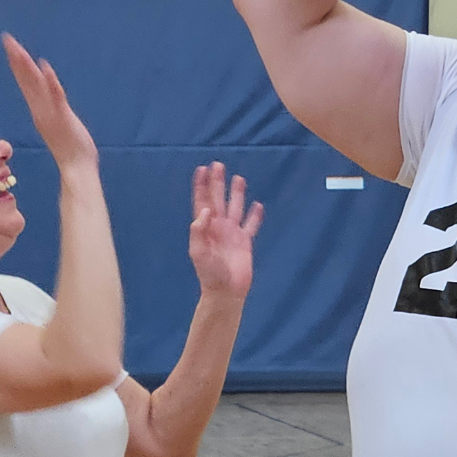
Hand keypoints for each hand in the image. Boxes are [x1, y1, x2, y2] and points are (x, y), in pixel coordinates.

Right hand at [1, 33, 98, 168]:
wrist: (76, 167)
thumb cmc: (69, 146)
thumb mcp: (57, 123)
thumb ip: (51, 109)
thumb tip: (47, 98)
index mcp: (39, 109)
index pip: (25, 82)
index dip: (17, 64)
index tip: (10, 46)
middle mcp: (40, 109)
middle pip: (25, 80)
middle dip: (17, 58)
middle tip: (7, 38)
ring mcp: (50, 113)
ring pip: (36, 85)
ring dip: (27, 67)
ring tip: (18, 49)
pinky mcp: (63, 117)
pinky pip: (56, 96)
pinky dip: (50, 82)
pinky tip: (45, 67)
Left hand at [188, 163, 262, 300]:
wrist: (226, 291)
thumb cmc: (209, 273)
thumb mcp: (198, 252)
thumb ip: (199, 230)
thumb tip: (206, 210)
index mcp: (206, 227)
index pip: (202, 202)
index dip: (201, 186)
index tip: (202, 169)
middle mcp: (219, 226)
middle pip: (218, 199)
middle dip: (217, 182)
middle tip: (218, 164)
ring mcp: (232, 233)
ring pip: (235, 207)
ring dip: (236, 193)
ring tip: (238, 178)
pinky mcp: (245, 242)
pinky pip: (251, 225)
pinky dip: (255, 216)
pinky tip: (258, 205)